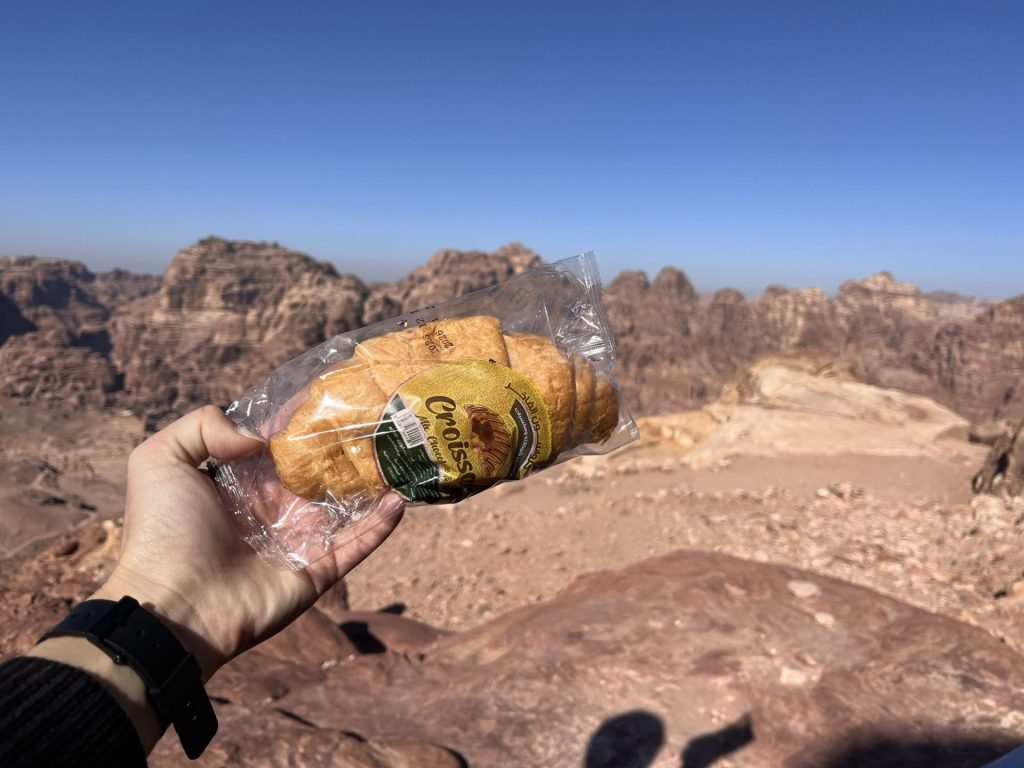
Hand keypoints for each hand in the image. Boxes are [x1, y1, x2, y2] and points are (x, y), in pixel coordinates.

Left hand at [94, 405, 404, 678]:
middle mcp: (273, 509)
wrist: (172, 605)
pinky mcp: (317, 571)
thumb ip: (203, 426)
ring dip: (373, 483)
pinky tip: (400, 500)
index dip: (303, 421)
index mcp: (240, 483)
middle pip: (321, 471)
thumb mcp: (160, 459)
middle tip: (381, 418)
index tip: (333, 393)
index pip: (280, 445)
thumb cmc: (162, 530)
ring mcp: (298, 541)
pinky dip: (381, 526)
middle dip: (349, 447)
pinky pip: (356, 545)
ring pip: (348, 506)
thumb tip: (259, 437)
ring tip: (401, 454)